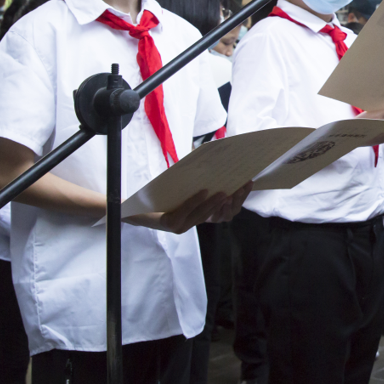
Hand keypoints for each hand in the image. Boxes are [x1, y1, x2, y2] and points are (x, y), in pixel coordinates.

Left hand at [125, 182, 249, 233]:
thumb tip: (219, 157)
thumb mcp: (186, 185)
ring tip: (225, 191)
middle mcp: (195, 223)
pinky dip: (196, 201)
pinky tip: (203, 191)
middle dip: (234, 201)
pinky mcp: (171, 224)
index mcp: (202, 215)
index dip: (241, 198)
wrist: (134, 207)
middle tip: (241, 186)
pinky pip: (187, 212)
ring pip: (205, 214)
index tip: (249, 182)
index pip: (229, 211)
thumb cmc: (162, 194)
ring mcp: (183, 226)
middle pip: (222, 215)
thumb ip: (201, 179)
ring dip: (216, 203)